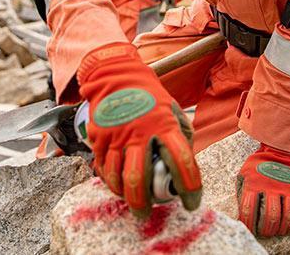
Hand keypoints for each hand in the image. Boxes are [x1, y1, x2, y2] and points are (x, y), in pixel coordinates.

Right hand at [78, 42, 201, 216]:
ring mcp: (115, 135)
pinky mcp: (98, 137)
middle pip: (138, 178)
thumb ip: (180, 135)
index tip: (192, 203)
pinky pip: (102, 168)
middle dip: (142, 203)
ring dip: (123, 195)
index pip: (182, 162)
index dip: (190, 188)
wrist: (115, 75)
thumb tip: (185, 165)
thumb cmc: (148, 95)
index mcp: (164, 125)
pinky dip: (109, 180)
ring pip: (115, 177)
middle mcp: (138, 132)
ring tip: (130, 201)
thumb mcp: (172, 108)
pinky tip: (116, 184)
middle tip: (146, 214)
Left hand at [237, 144, 289, 237]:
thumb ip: (242, 190)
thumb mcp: (244, 172)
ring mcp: (287, 189)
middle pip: (271, 216)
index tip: (250, 230)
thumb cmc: (259, 164)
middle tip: (266, 233)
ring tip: (280, 231)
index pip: (248, 210)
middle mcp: (271, 188)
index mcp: (254, 184)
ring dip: (284, 228)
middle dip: (268, 229)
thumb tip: (240, 211)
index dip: (248, 224)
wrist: (279, 149)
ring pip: (288, 216)